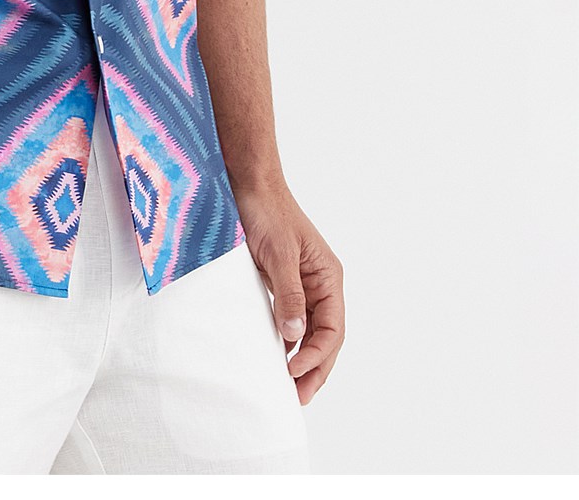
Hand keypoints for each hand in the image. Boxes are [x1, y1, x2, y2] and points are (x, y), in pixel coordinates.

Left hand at [233, 179, 343, 405]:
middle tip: (297, 397)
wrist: (247, 183)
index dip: (316, 354)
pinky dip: (288, 341)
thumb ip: (289, 294)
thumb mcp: (279, 253)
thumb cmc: (267, 211)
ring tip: (289, 387)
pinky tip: (278, 357)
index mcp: (328, 276)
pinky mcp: (282, 282)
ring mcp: (302, 284)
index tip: (294, 370)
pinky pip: (291, 319)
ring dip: (302, 359)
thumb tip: (293, 335)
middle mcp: (320, 283)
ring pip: (309, 332)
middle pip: (325, 336)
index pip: (332, 328)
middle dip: (315, 368)